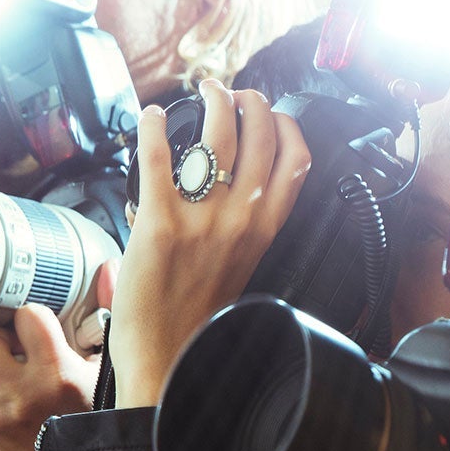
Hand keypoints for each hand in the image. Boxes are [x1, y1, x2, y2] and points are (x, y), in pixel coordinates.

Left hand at [0, 298, 103, 450]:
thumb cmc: (97, 410)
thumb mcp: (108, 365)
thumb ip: (108, 312)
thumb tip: (108, 265)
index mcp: (57, 374)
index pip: (27, 315)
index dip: (34, 316)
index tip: (43, 328)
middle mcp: (21, 393)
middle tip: (13, 339)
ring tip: (2, 358)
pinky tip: (1, 381)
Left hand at [109, 80, 310, 407]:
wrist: (171, 358)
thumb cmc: (201, 318)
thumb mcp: (242, 265)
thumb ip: (243, 225)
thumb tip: (225, 188)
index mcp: (266, 229)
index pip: (296, 159)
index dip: (285, 124)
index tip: (269, 112)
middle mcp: (242, 219)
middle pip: (260, 135)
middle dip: (248, 100)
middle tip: (232, 92)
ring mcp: (204, 220)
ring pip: (218, 136)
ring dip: (212, 101)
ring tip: (202, 92)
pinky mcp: (161, 224)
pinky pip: (160, 159)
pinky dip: (155, 127)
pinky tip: (153, 116)